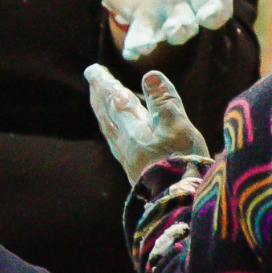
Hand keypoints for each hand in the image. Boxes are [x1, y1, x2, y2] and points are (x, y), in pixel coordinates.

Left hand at [84, 64, 209, 184]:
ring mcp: (127, 157)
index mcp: (130, 127)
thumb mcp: (176, 125)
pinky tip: (122, 134)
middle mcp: (122, 141)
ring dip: (105, 111)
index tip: (92, 70)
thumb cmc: (178, 161)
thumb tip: (150, 74)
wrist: (175, 202)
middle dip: (100, 94)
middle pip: (106, 113)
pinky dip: (115, 128)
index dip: (104, 83)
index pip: (113, 98)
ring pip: (110, 127)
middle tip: (94, 80)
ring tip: (103, 102)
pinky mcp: (133, 169)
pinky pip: (117, 140)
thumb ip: (163, 100)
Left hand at [99, 0, 245, 61]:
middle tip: (206, 13)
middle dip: (214, 11)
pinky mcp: (149, 21)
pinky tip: (136, 48)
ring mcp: (175, 7)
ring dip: (183, 29)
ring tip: (174, 27)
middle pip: (216, 5)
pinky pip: (149, 35)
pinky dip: (144, 43)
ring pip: (187, 25)